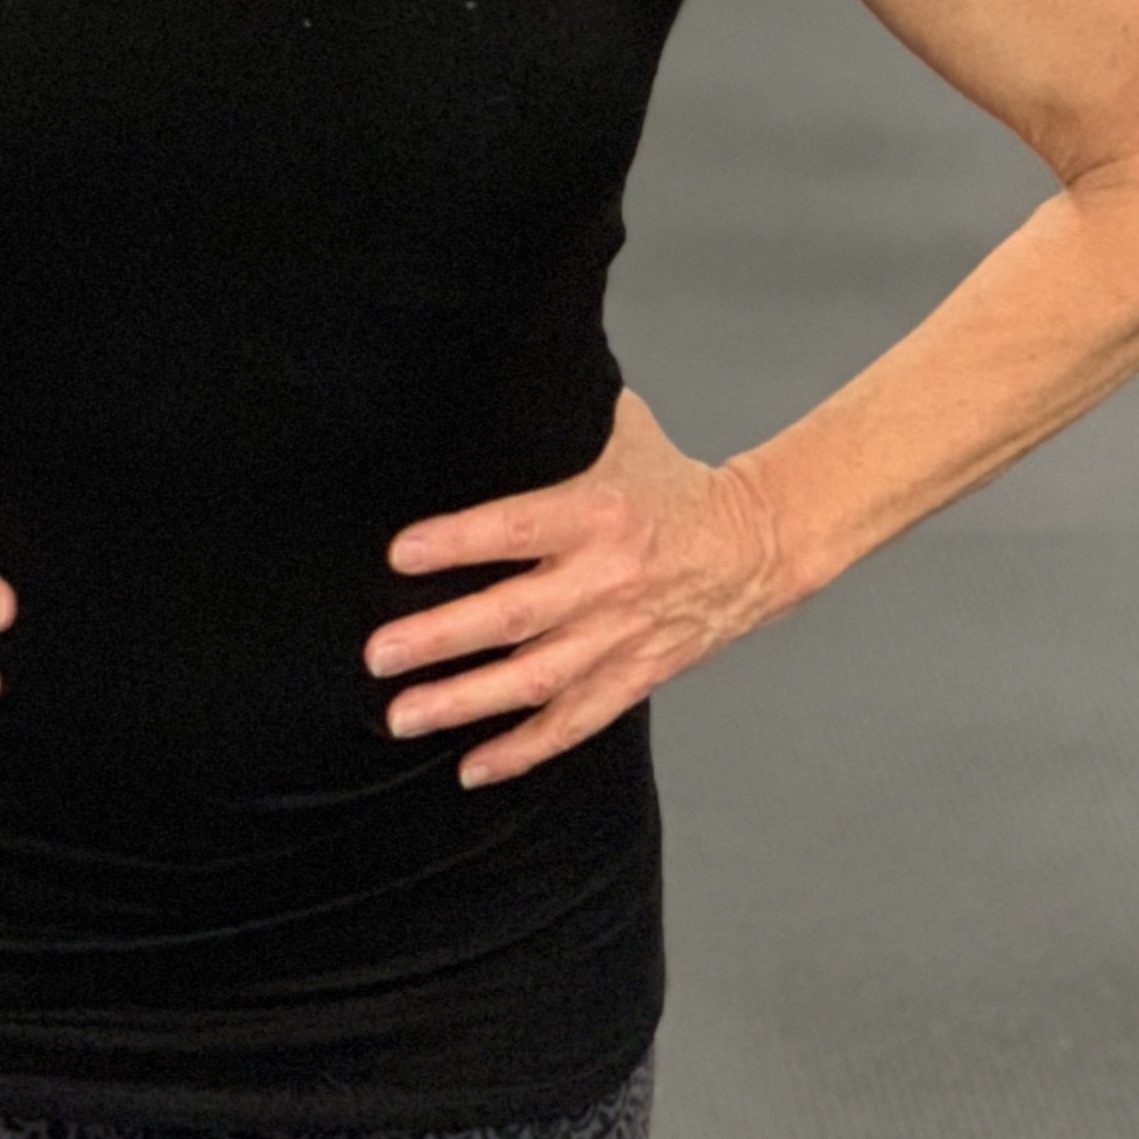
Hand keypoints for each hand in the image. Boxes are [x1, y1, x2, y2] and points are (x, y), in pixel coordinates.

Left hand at [365, 388, 782, 788]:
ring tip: (404, 716)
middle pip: (512, 616)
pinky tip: (475, 767)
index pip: (515, 527)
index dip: (457, 543)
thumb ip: (564, 417)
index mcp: (598, 512)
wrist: (760, 545)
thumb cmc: (677, 488)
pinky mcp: (636, 676)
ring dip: (464, 702)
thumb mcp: (623, 437)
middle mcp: (606, 578)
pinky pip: (575, 721)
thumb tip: (509, 372)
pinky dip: (525, 750)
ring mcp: (620, 635)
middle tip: (378, 655)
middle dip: (439, 638)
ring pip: (533, 680)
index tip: (400, 556)